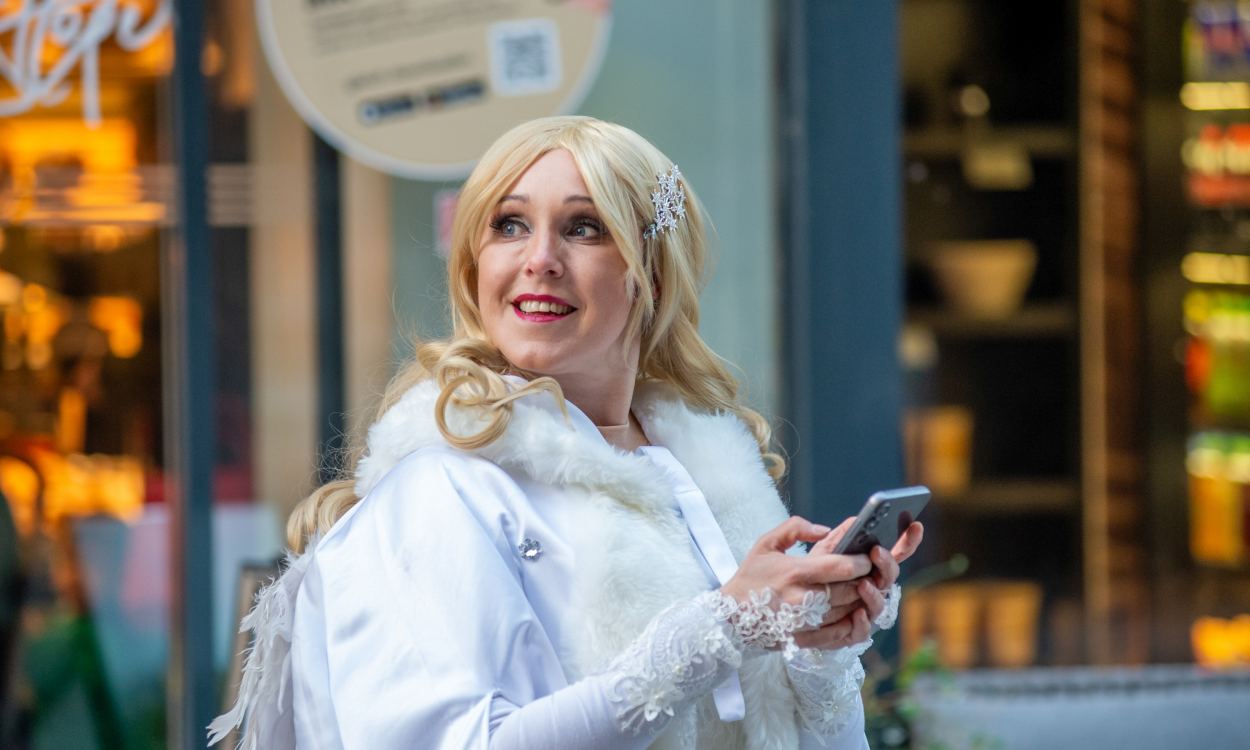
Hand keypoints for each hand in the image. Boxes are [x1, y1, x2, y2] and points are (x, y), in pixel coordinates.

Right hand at [719, 516, 872, 627]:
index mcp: (794, 572)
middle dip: (866, 580)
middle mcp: (802, 599)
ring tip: (863, 589)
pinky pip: (839, 635)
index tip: (867, 557)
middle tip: (870, 573)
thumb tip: (825, 529)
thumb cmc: (750, 576)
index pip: (841, 567)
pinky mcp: (804, 640)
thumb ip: (795, 528)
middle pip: (849, 591)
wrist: (729, 616)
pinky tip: (853, 612)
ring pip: (847, 612)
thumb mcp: (766, 543)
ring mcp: (804, 623)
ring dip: (860, 601)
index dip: (861, 562)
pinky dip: (851, 624)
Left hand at [793, 520, 925, 649]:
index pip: (896, 554)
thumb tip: (856, 520)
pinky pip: (862, 630)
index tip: (915, 525)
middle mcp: (874, 588)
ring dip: (873, 594)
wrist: (792, 606)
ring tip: (863, 584)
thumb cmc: (813, 574)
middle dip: (886, 564)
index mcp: (871, 567)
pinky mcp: (853, 631)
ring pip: (879, 604)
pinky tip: (856, 612)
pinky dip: (861, 622)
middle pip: (890, 577)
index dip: (908, 540)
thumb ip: (841, 536)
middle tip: (876, 552)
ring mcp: (866, 610)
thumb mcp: (825, 551)